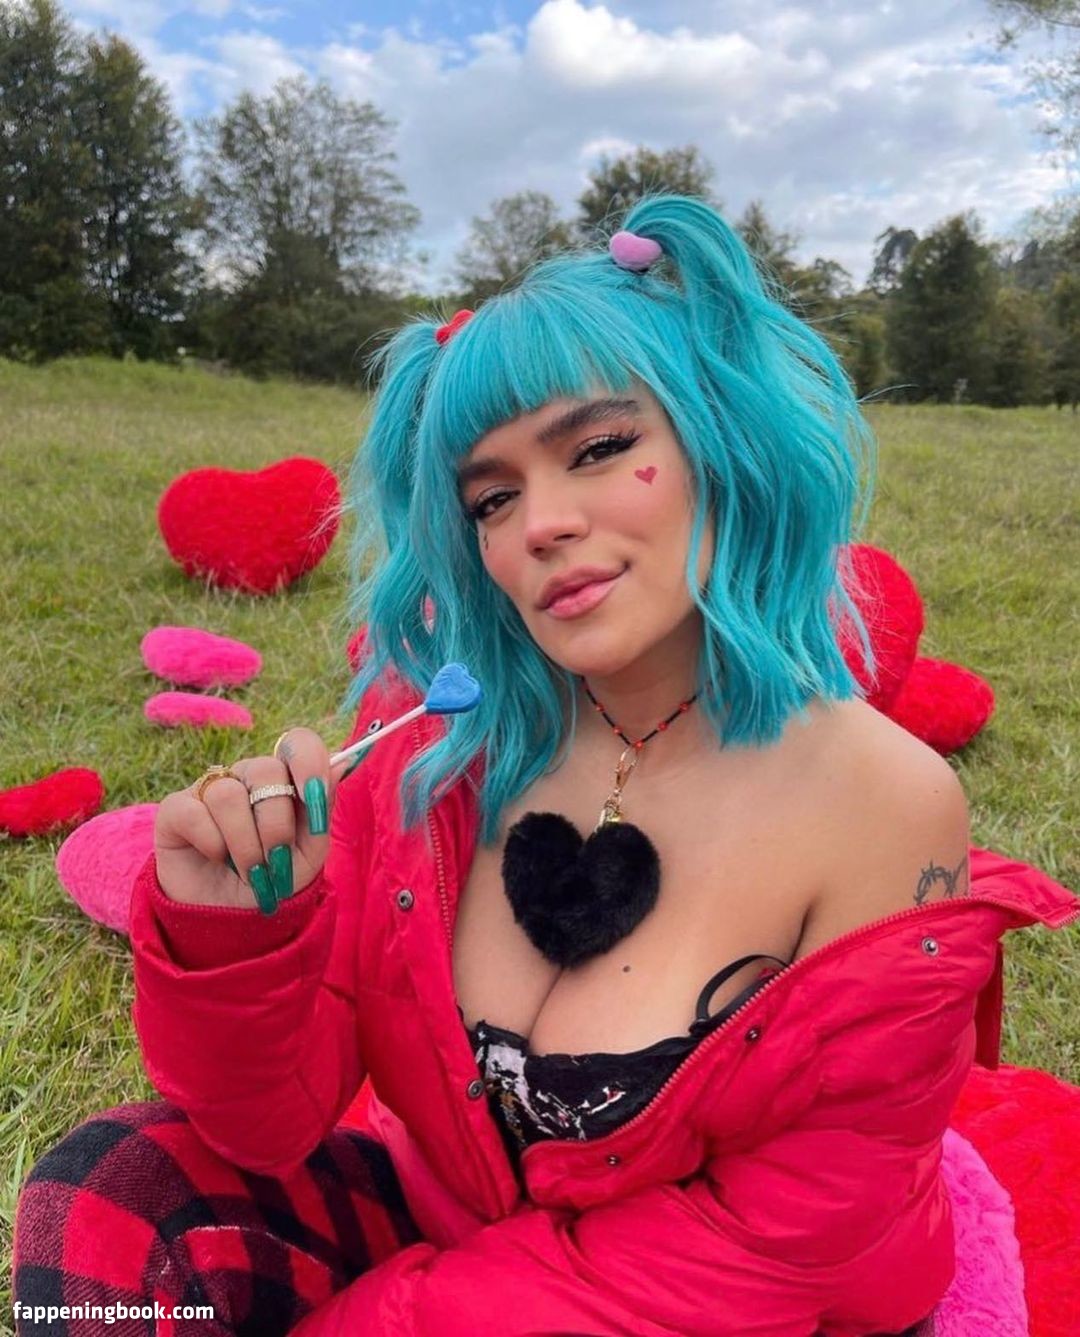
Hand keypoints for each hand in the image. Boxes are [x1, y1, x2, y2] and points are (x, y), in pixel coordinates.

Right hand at [154, 728, 355, 908]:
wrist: (230, 918)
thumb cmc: (274, 879)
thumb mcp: (309, 853)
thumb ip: (322, 809)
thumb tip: (342, 762)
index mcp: (284, 780)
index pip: (298, 743)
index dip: (308, 761)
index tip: (314, 796)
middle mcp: (247, 777)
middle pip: (266, 770)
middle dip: (276, 825)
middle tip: (277, 862)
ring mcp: (210, 789)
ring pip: (228, 794)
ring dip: (245, 844)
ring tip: (250, 872)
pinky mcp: (176, 809)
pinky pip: (194, 813)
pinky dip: (212, 844)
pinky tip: (216, 858)